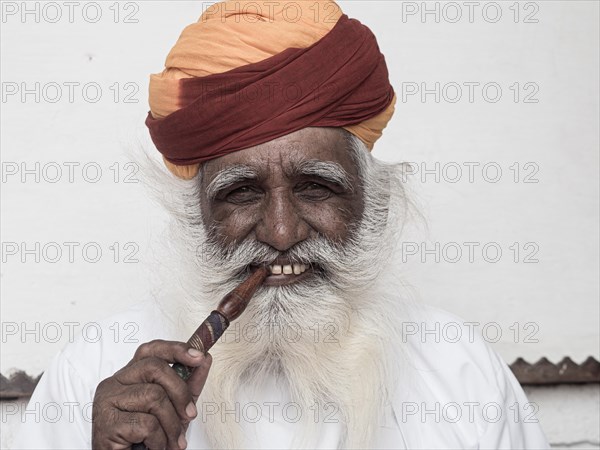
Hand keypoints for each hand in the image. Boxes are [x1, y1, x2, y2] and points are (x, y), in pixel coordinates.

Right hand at [92, 340, 211, 449]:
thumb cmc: (146, 438)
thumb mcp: (174, 408)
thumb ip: (188, 385)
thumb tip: (205, 359)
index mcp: (129, 376)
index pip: (151, 350)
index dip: (176, 349)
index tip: (199, 357)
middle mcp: (114, 383)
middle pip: (155, 368)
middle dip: (180, 392)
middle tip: (190, 415)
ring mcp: (107, 401)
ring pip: (154, 396)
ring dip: (171, 425)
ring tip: (171, 441)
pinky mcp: (106, 422)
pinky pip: (146, 424)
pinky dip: (159, 440)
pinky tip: (154, 447)